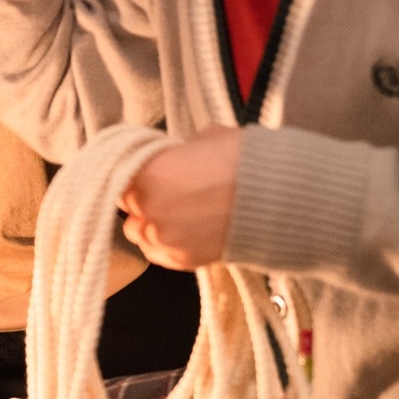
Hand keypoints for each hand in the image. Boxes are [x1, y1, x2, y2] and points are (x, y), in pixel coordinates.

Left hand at [120, 127, 242, 268]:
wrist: (279, 199)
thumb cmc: (244, 160)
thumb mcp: (204, 139)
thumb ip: (177, 151)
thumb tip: (174, 155)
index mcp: (146, 171)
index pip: (119, 176)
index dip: (136, 175)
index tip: (148, 175)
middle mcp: (147, 207)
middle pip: (128, 206)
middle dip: (144, 199)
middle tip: (170, 193)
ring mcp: (164, 237)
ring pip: (139, 233)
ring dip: (153, 224)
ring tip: (181, 215)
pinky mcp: (183, 260)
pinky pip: (159, 254)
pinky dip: (168, 245)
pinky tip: (188, 232)